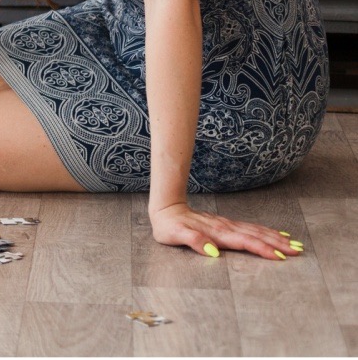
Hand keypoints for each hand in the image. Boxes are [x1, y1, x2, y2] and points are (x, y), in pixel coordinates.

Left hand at [149, 201, 302, 259]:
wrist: (166, 209)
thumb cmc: (169, 226)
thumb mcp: (175, 235)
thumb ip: (193, 241)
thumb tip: (213, 251)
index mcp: (216, 233)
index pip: (244, 241)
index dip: (261, 248)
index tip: (279, 256)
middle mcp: (225, 227)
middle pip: (255, 235)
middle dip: (277, 243)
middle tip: (298, 250)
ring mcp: (227, 224)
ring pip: (256, 230)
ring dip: (276, 237)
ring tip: (294, 244)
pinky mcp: (227, 224)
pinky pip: (251, 228)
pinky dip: (266, 231)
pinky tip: (277, 234)